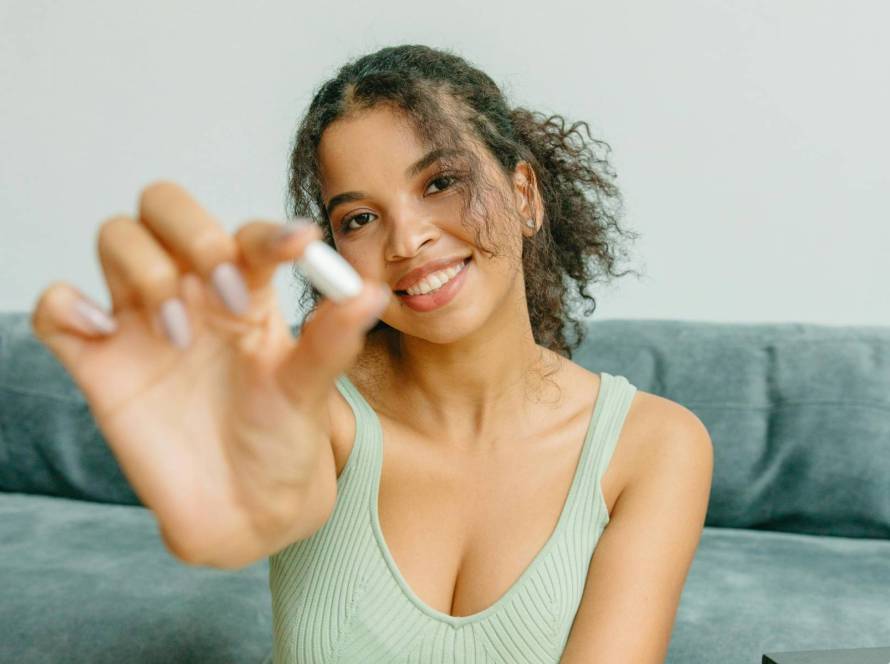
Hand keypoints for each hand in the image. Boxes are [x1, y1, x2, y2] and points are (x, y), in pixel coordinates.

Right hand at [30, 181, 390, 562]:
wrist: (245, 510)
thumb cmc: (282, 441)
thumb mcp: (310, 391)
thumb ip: (332, 341)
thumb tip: (370, 292)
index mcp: (248, 291)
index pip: (246, 234)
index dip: (266, 234)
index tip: (298, 250)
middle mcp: (193, 293)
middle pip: (166, 207)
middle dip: (191, 230)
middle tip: (225, 292)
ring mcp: (142, 321)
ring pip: (117, 239)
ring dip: (143, 268)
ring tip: (179, 336)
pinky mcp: (99, 362)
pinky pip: (58, 311)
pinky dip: (67, 307)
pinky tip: (103, 334)